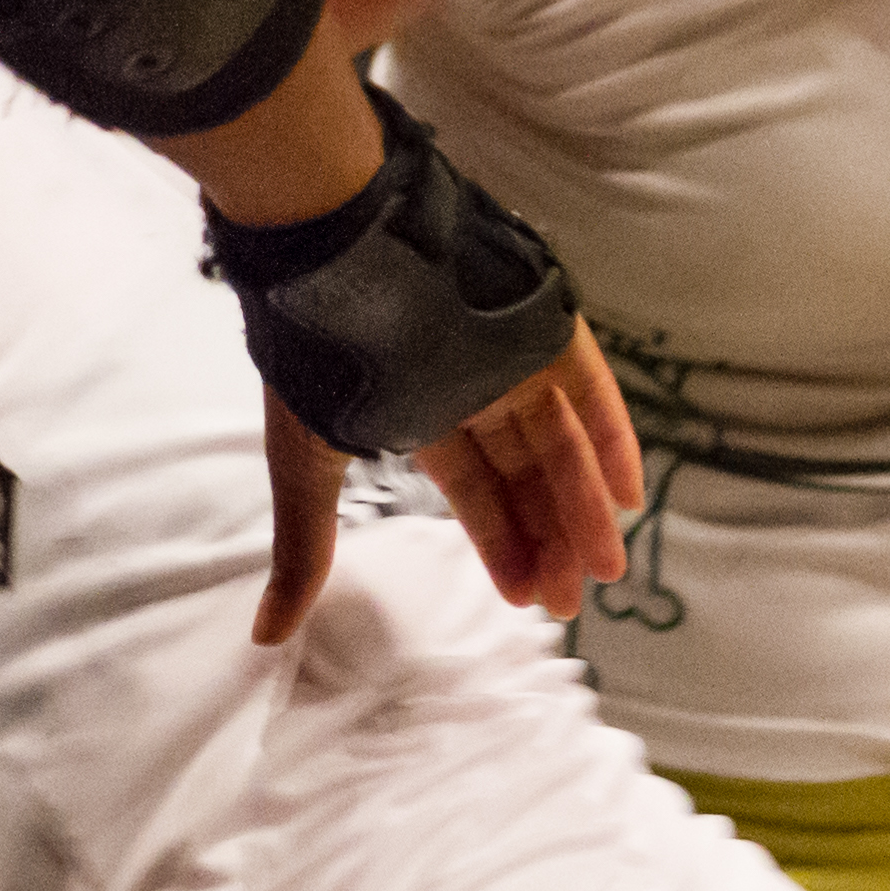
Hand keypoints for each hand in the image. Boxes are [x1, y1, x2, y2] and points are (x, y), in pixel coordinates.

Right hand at [253, 317, 639, 644]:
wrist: (333, 254)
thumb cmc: (314, 355)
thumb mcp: (306, 464)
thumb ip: (304, 550)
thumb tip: (262, 636)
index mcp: (419, 411)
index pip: (471, 490)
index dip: (499, 544)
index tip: (524, 599)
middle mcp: (472, 386)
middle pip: (523, 475)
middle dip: (546, 539)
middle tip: (568, 601)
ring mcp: (511, 356)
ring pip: (560, 442)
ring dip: (583, 506)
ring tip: (604, 569)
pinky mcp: (543, 329)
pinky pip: (590, 390)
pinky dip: (611, 438)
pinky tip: (626, 494)